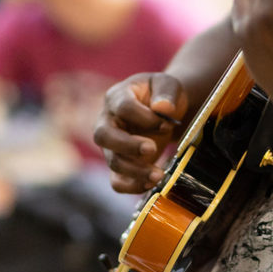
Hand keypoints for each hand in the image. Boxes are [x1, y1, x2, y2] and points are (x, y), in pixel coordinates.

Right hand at [94, 73, 188, 193]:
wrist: (164, 110)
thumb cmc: (161, 95)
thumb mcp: (168, 85)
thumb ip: (166, 93)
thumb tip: (163, 108)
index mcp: (117, 97)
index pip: (123, 108)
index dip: (145, 118)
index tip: (168, 123)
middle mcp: (107, 121)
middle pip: (104, 136)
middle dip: (128, 146)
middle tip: (152, 149)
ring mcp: (110, 146)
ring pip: (112, 161)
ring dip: (135, 171)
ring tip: (159, 175)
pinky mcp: (119, 163)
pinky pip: (117, 181)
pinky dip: (132, 186)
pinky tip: (151, 184)